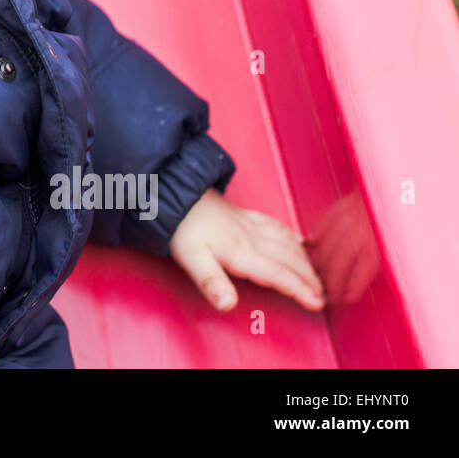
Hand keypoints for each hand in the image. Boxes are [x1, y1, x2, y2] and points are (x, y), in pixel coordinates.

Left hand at [168, 188, 324, 312]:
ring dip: (305, 260)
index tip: (317, 303)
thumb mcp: (191, 259)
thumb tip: (228, 304)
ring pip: (287, 243)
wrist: (173, 192)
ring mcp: (249, 224)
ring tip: (317, 275)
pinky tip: (300, 240)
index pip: (278, 274)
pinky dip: (292, 235)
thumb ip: (211, 282)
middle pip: (289, 260)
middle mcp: (251, 237)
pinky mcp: (244, 215)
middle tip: (323, 295)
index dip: (299, 289)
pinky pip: (276, 226)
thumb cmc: (181, 228)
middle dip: (309, 278)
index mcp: (241, 251)